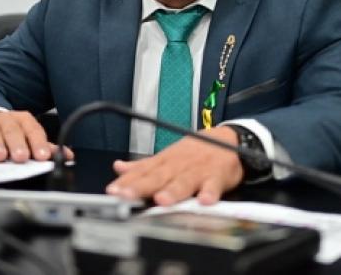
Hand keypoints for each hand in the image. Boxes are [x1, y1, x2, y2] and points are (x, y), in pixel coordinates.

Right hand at [0, 111, 73, 162]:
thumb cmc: (13, 132)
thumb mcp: (30, 136)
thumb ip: (47, 147)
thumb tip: (69, 156)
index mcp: (26, 122)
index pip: (35, 132)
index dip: (39, 144)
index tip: (43, 157)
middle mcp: (9, 121)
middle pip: (14, 132)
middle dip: (18, 145)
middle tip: (21, 157)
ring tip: (0, 157)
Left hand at [105, 126, 244, 205]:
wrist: (228, 139)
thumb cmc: (194, 152)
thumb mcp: (167, 157)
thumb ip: (143, 166)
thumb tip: (118, 168)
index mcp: (165, 161)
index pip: (142, 172)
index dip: (127, 182)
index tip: (112, 191)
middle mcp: (178, 165)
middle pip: (158, 177)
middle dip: (142, 187)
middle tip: (127, 196)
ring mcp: (197, 170)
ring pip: (183, 181)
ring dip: (173, 191)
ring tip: (161, 200)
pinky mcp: (217, 176)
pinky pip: (214, 185)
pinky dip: (210, 192)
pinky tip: (204, 201)